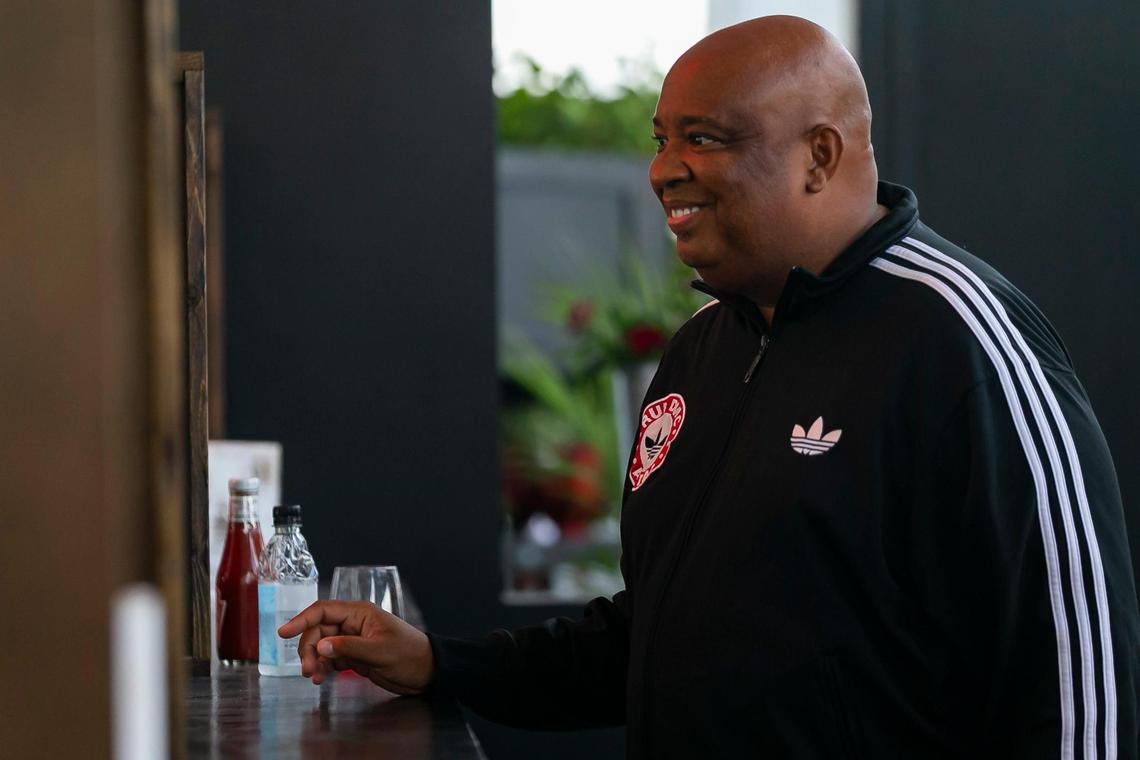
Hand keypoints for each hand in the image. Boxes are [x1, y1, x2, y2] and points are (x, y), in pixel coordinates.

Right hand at [277, 600, 434, 693]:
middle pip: (318, 631)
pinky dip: (323, 668)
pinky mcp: (354, 657)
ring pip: (321, 646)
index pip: (323, 610)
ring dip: (314, 661)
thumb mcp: (380, 651)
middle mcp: (353, 624)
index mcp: (360, 613)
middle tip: (307, 671)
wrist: (426, 672)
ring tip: (315, 678)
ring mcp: (352, 640)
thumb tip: (320, 646)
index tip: (283, 633)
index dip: (301, 620)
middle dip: (308, 649)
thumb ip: (349, 648)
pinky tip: (322, 679)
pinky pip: (330, 659)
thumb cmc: (409, 655)